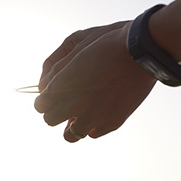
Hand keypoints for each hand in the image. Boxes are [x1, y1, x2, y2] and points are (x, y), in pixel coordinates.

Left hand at [34, 23, 156, 141]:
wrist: (140, 52)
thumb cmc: (106, 45)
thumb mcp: (75, 53)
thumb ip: (56, 73)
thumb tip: (44, 89)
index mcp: (62, 86)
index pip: (40, 105)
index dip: (44, 99)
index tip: (50, 96)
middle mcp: (74, 105)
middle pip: (50, 120)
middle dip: (54, 111)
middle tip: (64, 103)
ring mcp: (94, 117)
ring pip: (69, 135)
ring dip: (71, 124)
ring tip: (80, 112)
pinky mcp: (112, 123)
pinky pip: (93, 134)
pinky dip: (92, 125)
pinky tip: (98, 112)